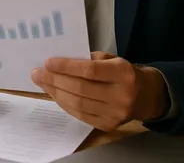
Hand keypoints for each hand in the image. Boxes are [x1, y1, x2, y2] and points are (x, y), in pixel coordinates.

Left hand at [31, 51, 169, 131]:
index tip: (48, 62)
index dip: (66, 67)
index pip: (90, 70)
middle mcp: (121, 95)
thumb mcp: (113, 59)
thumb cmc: (124, 73)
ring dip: (55, 93)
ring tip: (42, 83)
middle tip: (37, 73)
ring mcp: (115, 114)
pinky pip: (80, 114)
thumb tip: (60, 62)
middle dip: (54, 80)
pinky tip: (55, 94)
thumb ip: (89, 59)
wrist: (147, 96)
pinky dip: (64, 104)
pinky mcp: (109, 125)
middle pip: (80, 88)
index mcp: (123, 73)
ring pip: (78, 103)